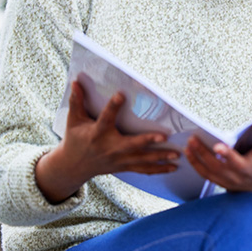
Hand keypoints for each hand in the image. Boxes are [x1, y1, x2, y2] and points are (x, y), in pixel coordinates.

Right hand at [36, 81, 180, 202]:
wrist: (74, 166)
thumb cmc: (76, 139)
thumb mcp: (73, 120)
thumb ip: (76, 101)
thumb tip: (75, 81)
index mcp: (97, 133)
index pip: (105, 118)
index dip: (113, 106)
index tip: (121, 95)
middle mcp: (110, 148)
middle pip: (131, 145)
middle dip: (147, 141)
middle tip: (164, 136)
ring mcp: (119, 160)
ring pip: (141, 160)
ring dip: (160, 157)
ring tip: (177, 154)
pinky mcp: (124, 167)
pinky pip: (143, 170)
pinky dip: (159, 169)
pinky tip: (174, 167)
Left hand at [184, 119, 251, 207]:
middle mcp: (246, 171)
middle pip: (236, 164)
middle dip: (227, 156)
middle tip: (218, 146)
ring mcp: (231, 179)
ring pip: (215, 168)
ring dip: (202, 155)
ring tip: (192, 140)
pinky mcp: (219, 182)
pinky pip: (205, 173)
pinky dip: (195, 162)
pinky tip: (188, 149)